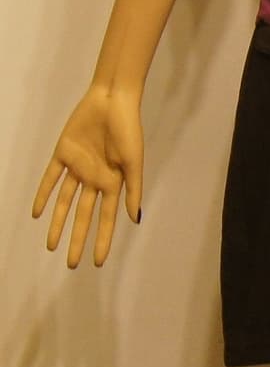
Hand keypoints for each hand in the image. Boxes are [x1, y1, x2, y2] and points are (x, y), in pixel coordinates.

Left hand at [31, 86, 143, 267]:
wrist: (111, 101)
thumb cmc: (128, 131)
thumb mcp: (134, 162)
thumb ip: (132, 190)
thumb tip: (132, 219)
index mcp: (113, 183)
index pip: (106, 219)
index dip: (102, 240)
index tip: (97, 262)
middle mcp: (94, 179)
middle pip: (83, 216)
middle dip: (77, 239)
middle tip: (71, 264)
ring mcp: (78, 167)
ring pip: (65, 202)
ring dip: (58, 223)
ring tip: (51, 246)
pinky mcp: (63, 154)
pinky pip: (51, 179)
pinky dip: (44, 195)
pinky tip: (37, 213)